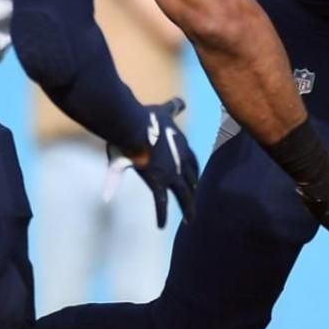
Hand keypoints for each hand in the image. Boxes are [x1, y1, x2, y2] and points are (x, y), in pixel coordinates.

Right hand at [115, 99, 199, 227]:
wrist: (132, 123)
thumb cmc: (142, 116)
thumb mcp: (161, 110)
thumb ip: (172, 107)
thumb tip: (182, 102)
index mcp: (181, 143)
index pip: (192, 160)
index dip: (194, 170)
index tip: (196, 178)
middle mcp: (181, 159)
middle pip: (192, 179)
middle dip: (194, 190)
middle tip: (194, 201)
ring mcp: (172, 172)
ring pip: (184, 195)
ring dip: (188, 209)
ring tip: (190, 221)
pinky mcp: (158, 181)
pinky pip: (161, 202)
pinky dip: (161, 215)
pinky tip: (160, 226)